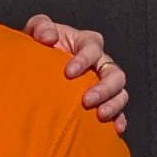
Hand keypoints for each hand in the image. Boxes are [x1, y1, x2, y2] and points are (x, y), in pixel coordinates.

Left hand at [24, 17, 127, 134]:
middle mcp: (100, 62)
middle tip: (87, 100)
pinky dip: (119, 119)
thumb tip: (48, 37)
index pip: (93, 47)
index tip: (68, 72)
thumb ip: (41, 26)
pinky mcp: (103, 101)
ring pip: (120, 92)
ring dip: (114, 104)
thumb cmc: (39, 47)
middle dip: (104, 87)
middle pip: (114, 72)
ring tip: (100, 115)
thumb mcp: (36, 32)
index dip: (84, 58)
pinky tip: (115, 129)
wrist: (36, 70)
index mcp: (86, 43)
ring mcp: (104, 83)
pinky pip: (118, 110)